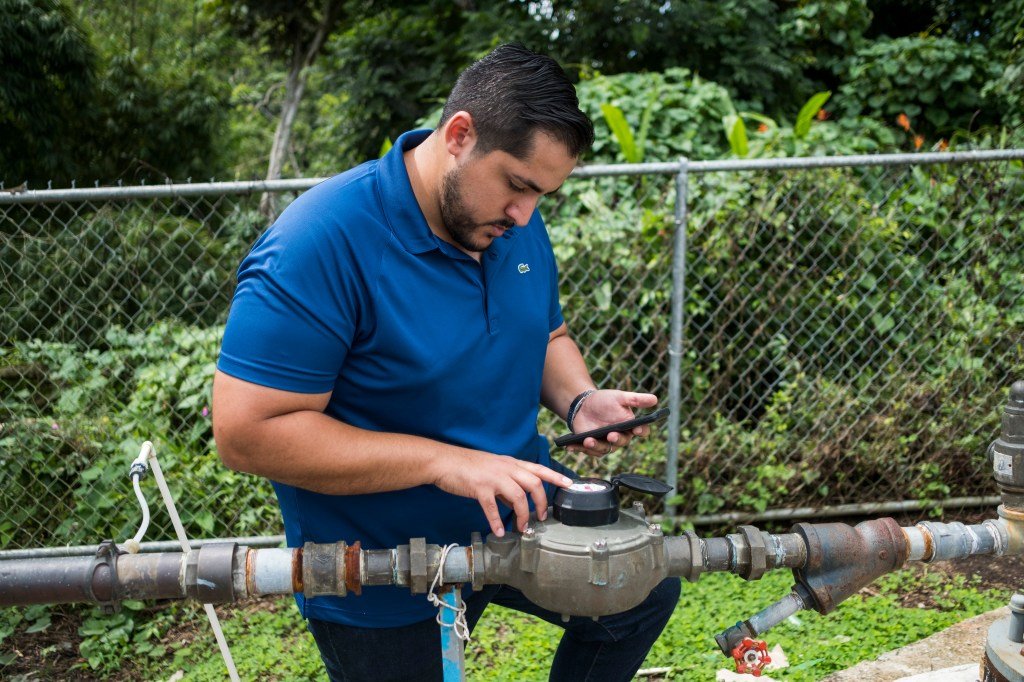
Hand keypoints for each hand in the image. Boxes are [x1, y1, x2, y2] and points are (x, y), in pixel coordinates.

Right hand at [430, 450, 572, 536]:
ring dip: (523, 515)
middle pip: (534, 483)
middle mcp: (505, 468)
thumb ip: (507, 484)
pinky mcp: (479, 487)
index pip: (538, 468)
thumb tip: (517, 503)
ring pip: (518, 496)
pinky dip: (497, 522)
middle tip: (541, 518)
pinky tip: (499, 532)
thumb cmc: (468, 466)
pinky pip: (492, 508)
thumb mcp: (493, 470)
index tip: (569, 484)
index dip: (555, 476)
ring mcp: (493, 477)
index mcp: (510, 463)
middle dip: (541, 502)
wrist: (444, 461)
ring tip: (522, 528)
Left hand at [567, 390, 657, 456]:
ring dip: (596, 446)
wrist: (584, 405)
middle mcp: (620, 437)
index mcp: (630, 426)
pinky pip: (586, 451)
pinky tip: (570, 446)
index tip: (637, 428)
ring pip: (604, 449)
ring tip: (588, 440)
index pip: (641, 431)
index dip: (641, 431)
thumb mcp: (620, 397)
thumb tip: (655, 399)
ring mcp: (605, 443)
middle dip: (616, 439)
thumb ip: (636, 400)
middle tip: (611, 434)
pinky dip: (578, 448)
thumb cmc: (605, 401)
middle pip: (621, 442)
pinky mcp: (592, 446)